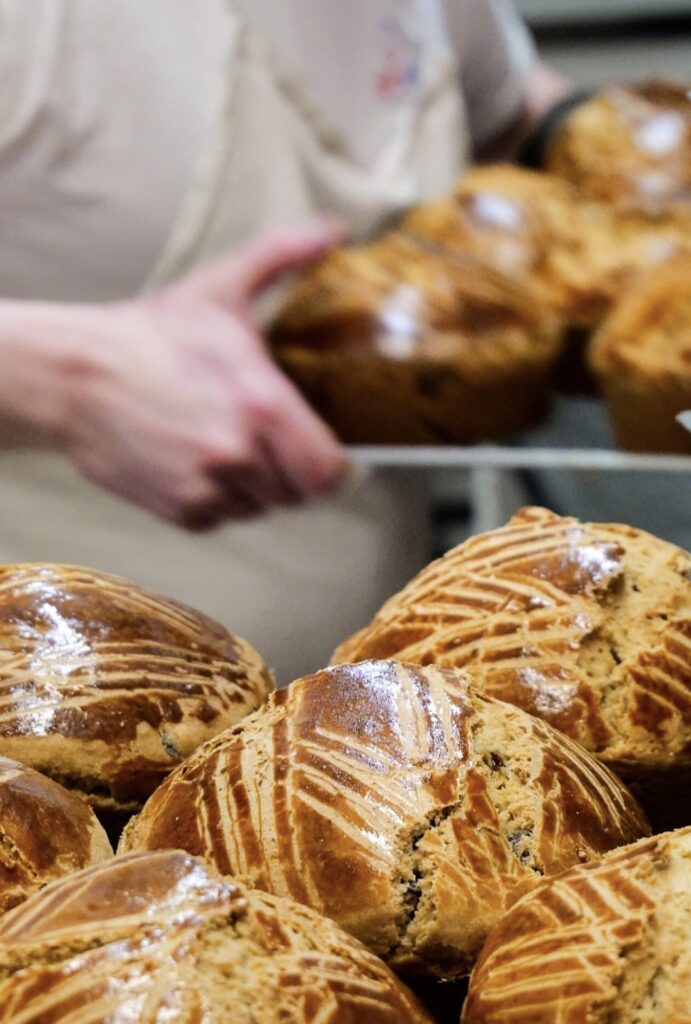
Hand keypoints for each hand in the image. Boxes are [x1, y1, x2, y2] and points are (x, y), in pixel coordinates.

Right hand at [1, 223, 348, 527]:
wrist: (76, 373)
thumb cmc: (151, 333)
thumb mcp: (221, 287)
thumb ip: (283, 256)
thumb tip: (333, 229)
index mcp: (263, 406)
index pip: (328, 472)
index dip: (330, 466)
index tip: (319, 451)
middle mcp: (240, 455)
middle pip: (297, 494)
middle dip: (290, 471)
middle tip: (269, 442)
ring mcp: (208, 488)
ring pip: (260, 508)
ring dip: (254, 487)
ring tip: (230, 448)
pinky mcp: (180, 510)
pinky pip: (222, 519)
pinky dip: (218, 501)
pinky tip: (199, 463)